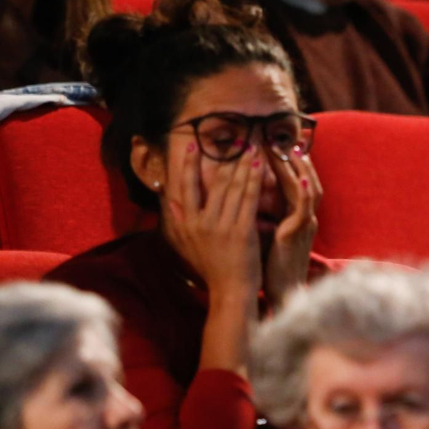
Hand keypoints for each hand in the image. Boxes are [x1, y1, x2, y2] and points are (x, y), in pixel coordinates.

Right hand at [162, 140, 263, 305]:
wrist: (230, 292)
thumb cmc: (212, 269)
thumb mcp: (187, 245)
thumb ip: (178, 223)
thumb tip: (168, 201)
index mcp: (185, 224)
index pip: (184, 187)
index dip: (187, 165)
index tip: (191, 145)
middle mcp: (199, 222)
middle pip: (211, 181)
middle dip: (223, 157)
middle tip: (231, 137)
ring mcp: (220, 226)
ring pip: (232, 186)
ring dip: (242, 163)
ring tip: (251, 145)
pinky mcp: (240, 231)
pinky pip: (248, 199)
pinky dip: (254, 179)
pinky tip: (260, 165)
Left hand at [264, 147, 322, 305]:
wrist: (280, 292)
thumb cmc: (270, 266)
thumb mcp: (265, 235)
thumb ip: (260, 216)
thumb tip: (242, 200)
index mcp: (294, 217)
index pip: (294, 183)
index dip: (288, 163)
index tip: (277, 144)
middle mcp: (303, 217)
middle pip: (306, 180)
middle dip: (296, 159)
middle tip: (285, 139)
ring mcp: (304, 224)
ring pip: (308, 189)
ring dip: (301, 168)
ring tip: (292, 149)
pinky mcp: (299, 233)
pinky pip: (304, 208)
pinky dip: (303, 191)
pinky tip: (299, 177)